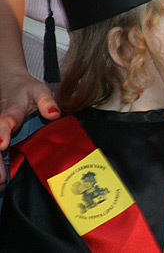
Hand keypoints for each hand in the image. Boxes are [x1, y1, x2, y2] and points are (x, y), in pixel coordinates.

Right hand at [0, 73, 59, 187]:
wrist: (10, 83)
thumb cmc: (27, 89)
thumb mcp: (40, 90)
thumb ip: (47, 102)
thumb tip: (54, 114)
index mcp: (10, 113)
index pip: (3, 122)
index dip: (1, 133)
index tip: (1, 144)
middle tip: (1, 178)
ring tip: (1, 184)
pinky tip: (1, 182)